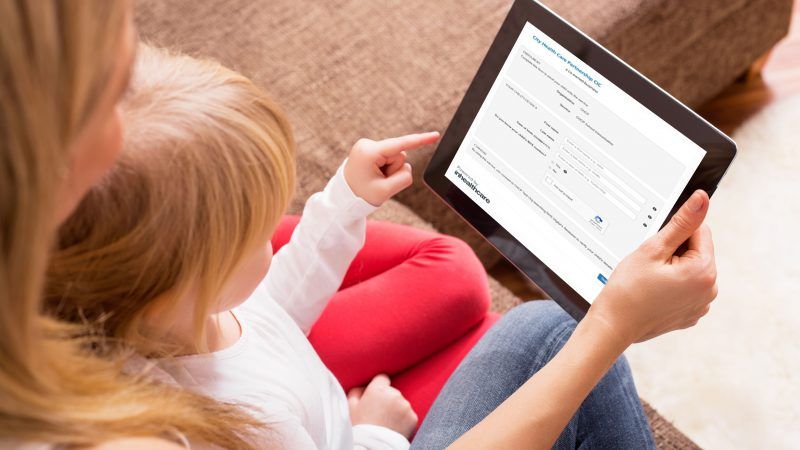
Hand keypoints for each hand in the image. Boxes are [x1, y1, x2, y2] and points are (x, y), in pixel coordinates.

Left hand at [344, 132, 439, 205]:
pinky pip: (389, 159)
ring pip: (395, 158)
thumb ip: (404, 178)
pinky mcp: (369, 150)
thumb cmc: (360, 196)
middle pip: (399, 155)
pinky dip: (385, 170)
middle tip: (377, 182)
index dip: (420, 140)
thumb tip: (407, 167)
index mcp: (369, 152)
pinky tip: (373, 176)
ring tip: (373, 180)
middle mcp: (367, 145)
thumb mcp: (385, 191)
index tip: (435, 135)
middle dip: (393, 171)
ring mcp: (367, 146)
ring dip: (389, 172)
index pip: (400, 145)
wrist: (342, 199)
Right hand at [347, 374, 417, 438]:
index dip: (378, 387)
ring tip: (386, 422)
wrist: (372, 448)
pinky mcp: (413, 417)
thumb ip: (356, 391)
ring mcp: (405, 406)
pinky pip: (408, 415)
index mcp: (378, 389)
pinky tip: (394, 427)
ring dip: (396, 410)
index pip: (382, 378)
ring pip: (401, 403)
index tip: (376, 396)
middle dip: (387, 400)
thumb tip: (363, 387)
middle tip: (379, 414)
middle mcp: (394, 394)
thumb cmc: (359, 427)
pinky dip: (403, 420)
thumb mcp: (350, 407)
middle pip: (392, 392)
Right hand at [588, 190, 717, 344]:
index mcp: (704, 271)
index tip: (656, 252)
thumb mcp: (653, 249)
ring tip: (650, 281)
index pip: (699, 231)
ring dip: (673, 269)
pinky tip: (654, 293)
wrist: (613, 325)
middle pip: (696, 251)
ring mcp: (701, 304)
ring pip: (690, 269)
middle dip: (674, 252)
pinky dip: (672, 286)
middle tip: (650, 268)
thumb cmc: (628, 289)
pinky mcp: (691, 314)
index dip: (674, 235)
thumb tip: (702, 199)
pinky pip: (686, 288)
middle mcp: (709, 289)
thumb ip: (682, 222)